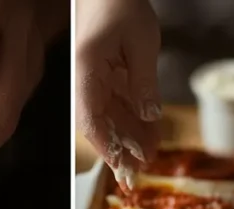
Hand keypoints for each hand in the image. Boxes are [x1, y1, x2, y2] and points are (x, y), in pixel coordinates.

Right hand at [75, 0, 161, 189]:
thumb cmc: (119, 3)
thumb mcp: (142, 41)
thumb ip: (144, 82)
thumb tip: (148, 116)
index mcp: (85, 73)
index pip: (92, 120)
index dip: (107, 147)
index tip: (122, 166)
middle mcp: (83, 80)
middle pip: (100, 123)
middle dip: (122, 146)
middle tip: (143, 166)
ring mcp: (91, 78)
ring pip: (109, 115)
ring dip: (128, 134)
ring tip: (150, 151)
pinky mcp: (100, 73)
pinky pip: (115, 100)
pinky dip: (131, 115)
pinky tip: (148, 128)